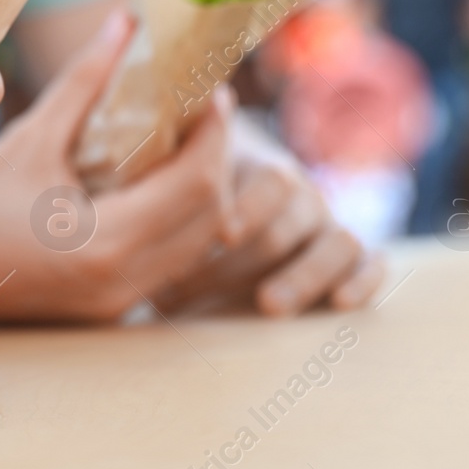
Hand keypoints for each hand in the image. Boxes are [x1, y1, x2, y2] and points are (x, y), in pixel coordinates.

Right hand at [0, 10, 243, 321]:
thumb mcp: (32, 135)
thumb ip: (86, 79)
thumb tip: (125, 21)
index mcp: (104, 243)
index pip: (196, 185)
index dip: (214, 135)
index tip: (211, 92)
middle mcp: (121, 284)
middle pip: (210, 217)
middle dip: (216, 158)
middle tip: (204, 110)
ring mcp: (116, 304)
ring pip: (197, 245)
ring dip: (202, 191)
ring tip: (186, 140)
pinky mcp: (109, 308)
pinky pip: (170, 262)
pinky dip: (178, 220)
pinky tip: (158, 182)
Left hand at [153, 122, 384, 316]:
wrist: (215, 218)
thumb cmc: (170, 203)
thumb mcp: (155, 187)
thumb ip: (144, 181)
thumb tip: (100, 182)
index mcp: (249, 161)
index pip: (263, 175)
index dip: (242, 205)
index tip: (217, 232)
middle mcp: (291, 188)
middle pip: (290, 211)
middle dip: (245, 254)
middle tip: (206, 288)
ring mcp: (321, 220)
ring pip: (335, 237)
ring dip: (303, 272)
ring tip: (269, 306)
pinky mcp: (346, 256)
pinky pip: (368, 260)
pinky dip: (365, 278)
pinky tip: (340, 304)